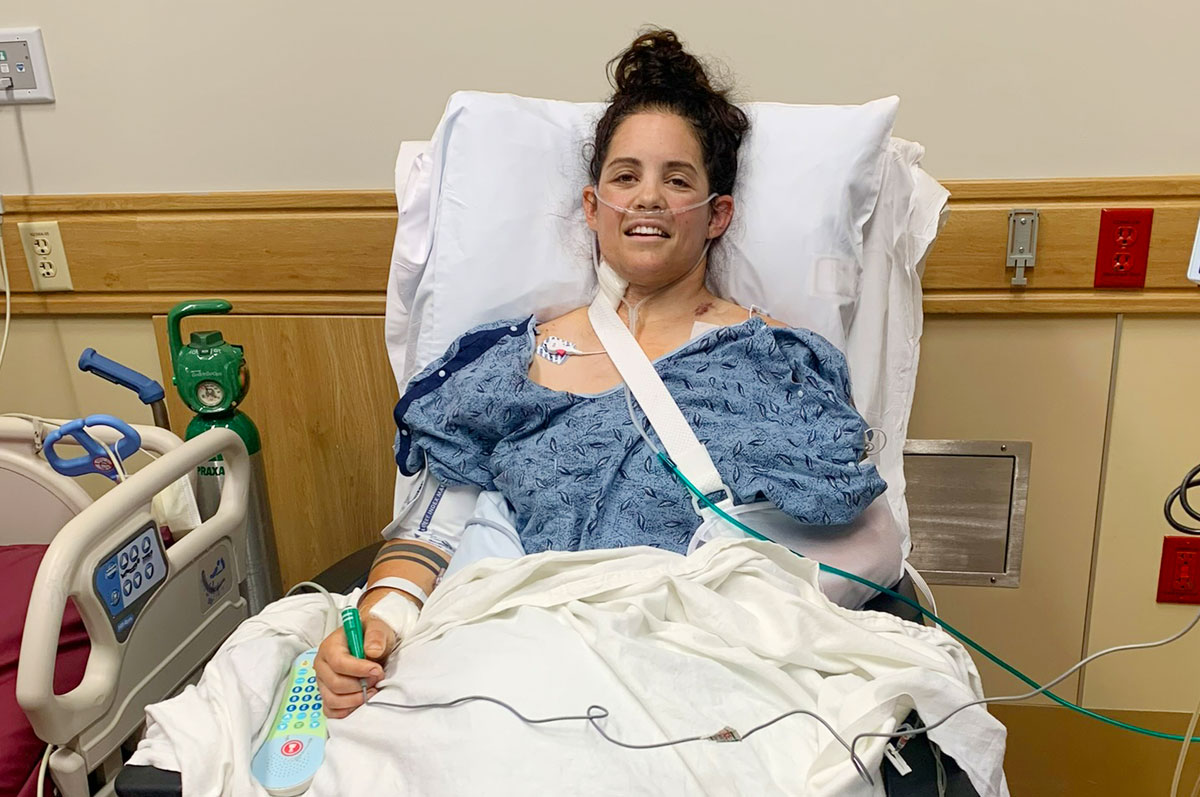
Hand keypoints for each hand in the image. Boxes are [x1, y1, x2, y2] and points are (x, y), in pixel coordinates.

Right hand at [314, 594, 396, 718]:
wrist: (370, 644)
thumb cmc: (370, 635)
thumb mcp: (377, 628)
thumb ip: (375, 636)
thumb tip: (372, 651)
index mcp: (330, 647)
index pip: (338, 663)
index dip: (359, 670)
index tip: (377, 670)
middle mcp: (322, 665)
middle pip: (335, 684)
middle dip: (359, 685)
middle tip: (377, 679)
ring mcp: (323, 682)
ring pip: (332, 700)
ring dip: (355, 699)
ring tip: (371, 690)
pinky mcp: (327, 694)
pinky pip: (331, 711)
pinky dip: (346, 711)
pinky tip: (360, 702)